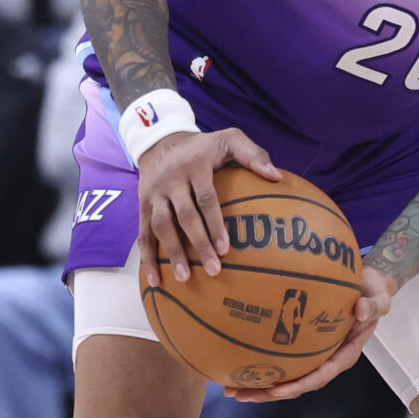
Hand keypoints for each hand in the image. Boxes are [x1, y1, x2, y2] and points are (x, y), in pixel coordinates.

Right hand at [136, 126, 281, 284]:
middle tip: (214, 269)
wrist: (160, 140)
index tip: (226, 249)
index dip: (215, 224)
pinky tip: (155, 278)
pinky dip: (147, 257)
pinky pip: (143, 233)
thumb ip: (253, 155)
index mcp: (195, 166)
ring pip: (160, 226)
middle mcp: (171, 181)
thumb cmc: (204, 146)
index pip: (205, 198)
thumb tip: (277, 177)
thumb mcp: (229, 139)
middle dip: (198, 244)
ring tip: (184, 278)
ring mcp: (154, 194)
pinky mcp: (142, 205)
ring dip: (171, 253)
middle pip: (184, 216)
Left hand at [230, 262, 397, 401]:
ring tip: (230, 389)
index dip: (298, 386)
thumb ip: (373, 305)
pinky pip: (282, 360)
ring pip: (286, 377)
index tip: (275, 391)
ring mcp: (315, 356)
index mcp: (345, 354)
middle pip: (297, 384)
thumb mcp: (379, 297)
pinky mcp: (304, 346)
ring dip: (259, 386)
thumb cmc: (372, 292)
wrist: (367, 286)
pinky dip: (261, 365)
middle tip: (239, 394)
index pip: (321, 376)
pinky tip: (237, 364)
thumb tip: (361, 311)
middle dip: (268, 393)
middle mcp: (328, 360)